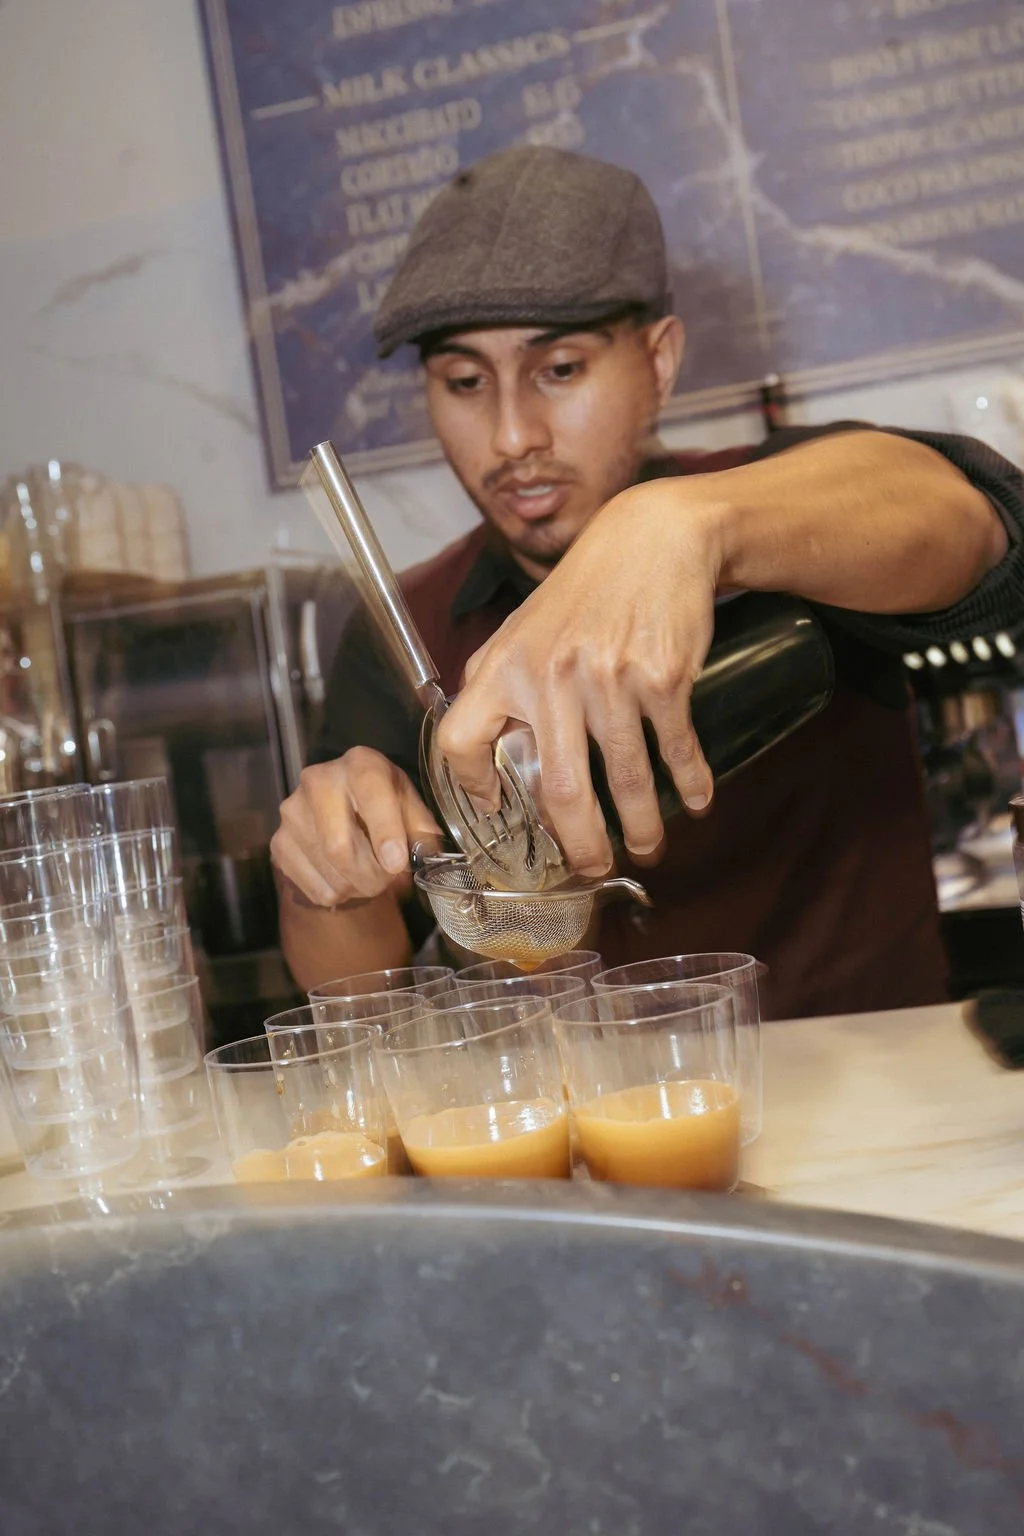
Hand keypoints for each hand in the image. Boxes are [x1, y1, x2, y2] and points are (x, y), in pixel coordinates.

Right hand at [270, 747, 441, 907]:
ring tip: (370, 878)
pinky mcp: (279, 843)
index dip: (385, 832)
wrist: (339, 808)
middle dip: (372, 875)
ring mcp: (292, 813)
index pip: (370, 794)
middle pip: (340, 846)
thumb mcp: (408, 805)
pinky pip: (315, 887)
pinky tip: (347, 878)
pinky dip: (340, 894)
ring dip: (359, 887)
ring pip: (330, 871)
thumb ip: (421, 830)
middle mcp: (318, 781)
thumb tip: (424, 858)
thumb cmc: (381, 803)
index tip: (396, 863)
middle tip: (388, 882)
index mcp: (360, 764)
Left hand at [436, 481, 723, 875]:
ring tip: (648, 846)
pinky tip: (695, 799)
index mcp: (505, 667)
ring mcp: (609, 679)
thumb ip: (499, 683)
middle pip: (560, 790)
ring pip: (626, 781)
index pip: (463, 741)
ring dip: (642, 827)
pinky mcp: (662, 677)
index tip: (499, 814)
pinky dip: (690, 782)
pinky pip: (675, 748)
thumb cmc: (584, 590)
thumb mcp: (523, 627)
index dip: (475, 788)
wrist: (652, 538)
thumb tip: (484, 753)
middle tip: (590, 868)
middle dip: (580, 845)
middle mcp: (551, 677)